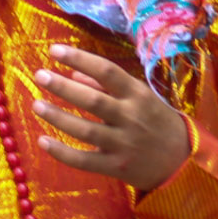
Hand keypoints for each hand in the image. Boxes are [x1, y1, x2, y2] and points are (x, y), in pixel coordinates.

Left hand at [31, 44, 191, 190]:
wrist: (180, 161)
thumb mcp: (140, 97)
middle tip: (40, 75)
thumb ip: (107, 85)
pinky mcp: (116, 167)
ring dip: (58, 117)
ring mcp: (123, 144)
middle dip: (63, 87)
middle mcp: (131, 118)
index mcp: (138, 95)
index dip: (80, 58)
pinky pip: (84, 160)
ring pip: (85, 131)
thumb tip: (74, 72)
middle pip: (93, 101)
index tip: (54, 51)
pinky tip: (43, 141)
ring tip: (36, 105)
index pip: (107, 71)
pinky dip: (62, 152)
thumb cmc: (155, 121)